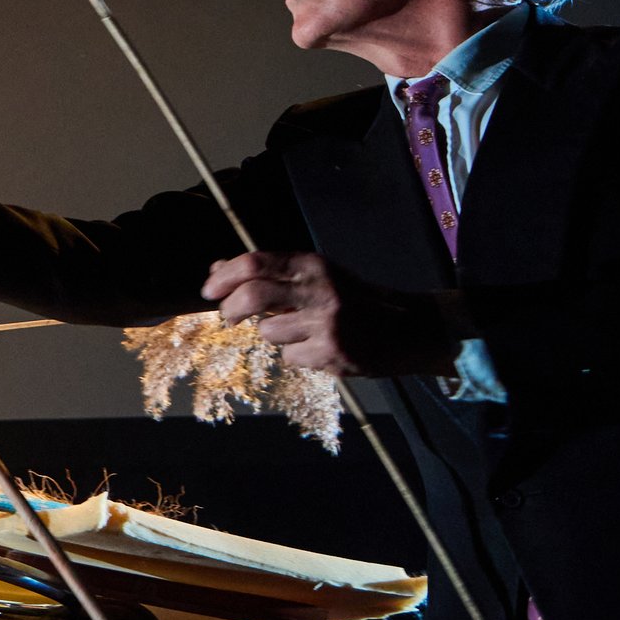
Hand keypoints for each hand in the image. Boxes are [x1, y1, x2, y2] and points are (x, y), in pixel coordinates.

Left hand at [203, 251, 466, 376]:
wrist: (411, 329)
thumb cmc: (355, 299)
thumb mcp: (318, 276)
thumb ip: (272, 273)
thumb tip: (216, 271)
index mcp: (314, 265)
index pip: (256, 261)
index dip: (224, 276)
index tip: (208, 290)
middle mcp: (320, 291)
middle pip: (253, 295)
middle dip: (231, 309)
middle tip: (229, 317)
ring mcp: (327, 324)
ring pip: (269, 333)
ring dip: (275, 336)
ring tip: (301, 332)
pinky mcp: (333, 354)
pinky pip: (291, 358)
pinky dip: (298, 355)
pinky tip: (321, 348)